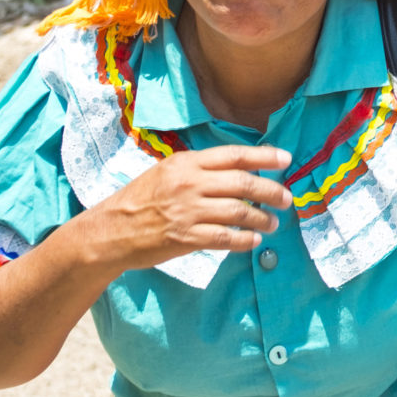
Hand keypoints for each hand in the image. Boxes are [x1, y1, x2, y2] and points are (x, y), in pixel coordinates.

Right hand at [85, 145, 292, 271]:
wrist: (109, 230)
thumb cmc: (140, 199)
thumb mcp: (167, 172)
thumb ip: (200, 170)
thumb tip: (239, 171)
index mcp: (186, 162)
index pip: (234, 155)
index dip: (264, 156)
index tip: (286, 160)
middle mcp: (189, 183)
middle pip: (243, 183)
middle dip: (271, 191)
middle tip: (286, 199)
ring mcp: (187, 211)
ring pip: (238, 212)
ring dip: (262, 218)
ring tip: (272, 223)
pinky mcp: (184, 238)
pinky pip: (225, 238)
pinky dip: (244, 240)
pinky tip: (253, 241)